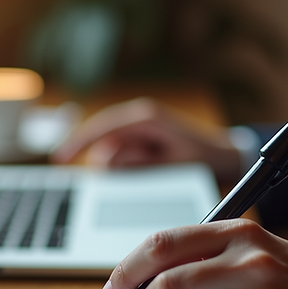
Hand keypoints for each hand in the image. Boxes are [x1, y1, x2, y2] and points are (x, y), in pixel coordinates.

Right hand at [52, 98, 242, 180]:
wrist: (227, 157)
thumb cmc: (203, 158)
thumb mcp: (171, 164)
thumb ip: (137, 163)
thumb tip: (103, 162)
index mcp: (145, 118)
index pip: (100, 128)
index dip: (78, 142)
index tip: (60, 158)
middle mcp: (138, 119)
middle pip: (105, 144)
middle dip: (114, 164)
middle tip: (146, 170)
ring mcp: (138, 130)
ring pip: (112, 153)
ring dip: (126, 167)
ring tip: (158, 168)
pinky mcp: (140, 141)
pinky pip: (122, 157)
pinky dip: (128, 168)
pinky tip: (150, 170)